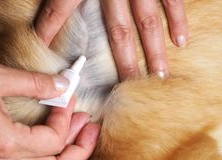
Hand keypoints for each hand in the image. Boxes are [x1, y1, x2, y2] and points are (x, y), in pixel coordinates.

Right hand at [0, 53, 99, 159]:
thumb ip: (34, 83)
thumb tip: (62, 86)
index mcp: (7, 145)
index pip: (54, 141)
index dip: (67, 118)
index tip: (67, 97)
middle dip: (80, 152)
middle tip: (91, 129)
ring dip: (64, 153)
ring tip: (76, 130)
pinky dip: (46, 153)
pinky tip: (48, 134)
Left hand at [35, 0, 187, 79]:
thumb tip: (39, 12)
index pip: (60, 8)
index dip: (49, 31)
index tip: (44, 55)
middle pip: (117, 30)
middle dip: (122, 61)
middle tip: (126, 88)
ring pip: (147, 21)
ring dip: (153, 51)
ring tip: (157, 76)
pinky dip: (177, 19)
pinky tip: (182, 40)